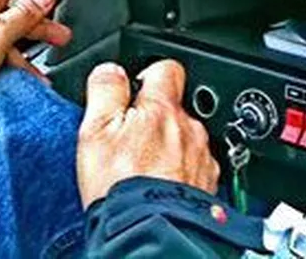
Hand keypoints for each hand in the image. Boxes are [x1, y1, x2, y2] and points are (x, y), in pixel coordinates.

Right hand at [76, 59, 219, 207]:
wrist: (149, 238)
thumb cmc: (120, 188)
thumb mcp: (96, 132)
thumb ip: (105, 90)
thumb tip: (110, 68)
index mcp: (162, 109)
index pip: (167, 68)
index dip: (148, 74)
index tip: (134, 92)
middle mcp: (189, 128)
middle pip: (175, 106)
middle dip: (155, 116)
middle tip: (131, 140)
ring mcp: (202, 157)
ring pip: (185, 137)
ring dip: (169, 145)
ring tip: (144, 169)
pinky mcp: (209, 184)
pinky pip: (195, 166)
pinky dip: (180, 171)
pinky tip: (161, 186)